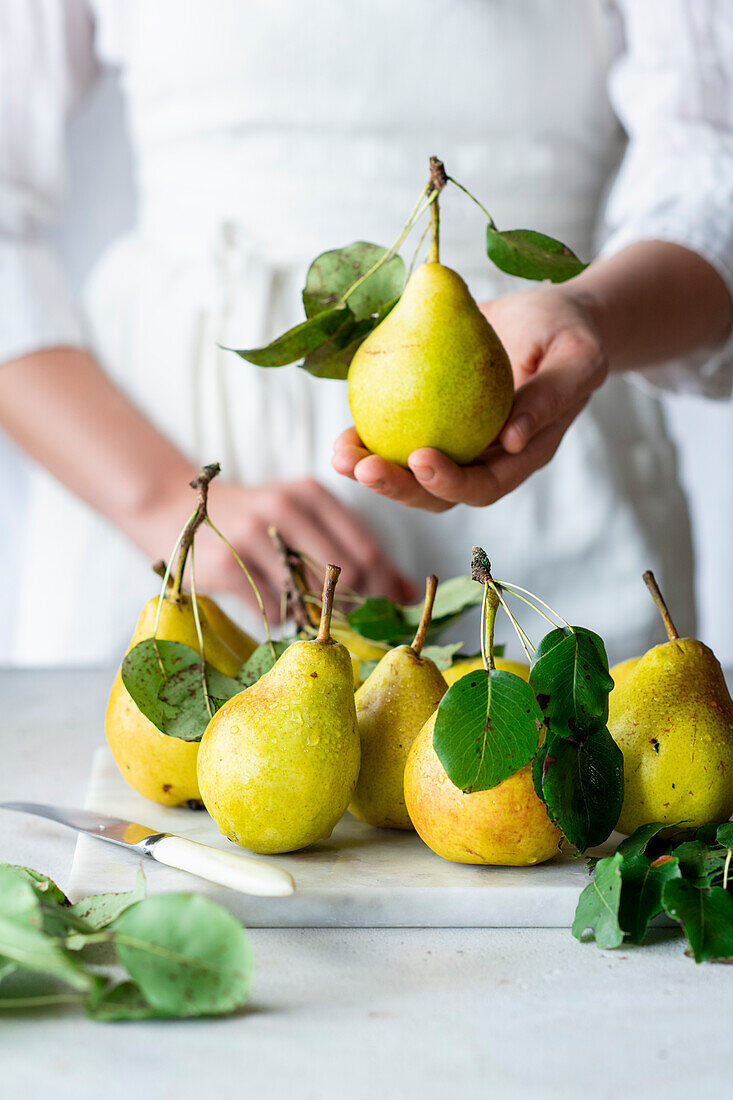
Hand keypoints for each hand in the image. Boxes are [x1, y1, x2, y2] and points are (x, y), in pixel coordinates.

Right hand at [142, 476, 416, 619]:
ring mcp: (251, 537)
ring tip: (323, 624)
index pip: (366, 550)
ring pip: (306, 595)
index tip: (394, 615)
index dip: (386, 589)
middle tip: (363, 631)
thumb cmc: (253, 521)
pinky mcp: (224, 566)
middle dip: (358, 609)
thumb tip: (409, 594)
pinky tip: (284, 619)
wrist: (173, 509)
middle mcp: (282, 510)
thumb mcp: (301, 517)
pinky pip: (271, 609)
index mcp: (309, 494)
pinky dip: (284, 621)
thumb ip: (352, 549)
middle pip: (342, 575)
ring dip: (319, 618)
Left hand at [332, 286, 607, 511]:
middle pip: (438, 494)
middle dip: (398, 487)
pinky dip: (368, 440)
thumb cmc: (568, 332)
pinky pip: (395, 439)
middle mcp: (485, 460)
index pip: (484, 484)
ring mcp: (456, 447)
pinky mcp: (430, 423)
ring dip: (373, 471)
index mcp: (522, 456)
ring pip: (410, 475)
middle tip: (362, 466)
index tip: (420, 458)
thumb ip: (553, 394)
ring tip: (340, 455)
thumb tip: (512, 438)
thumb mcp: (577, 356)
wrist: (547, 317)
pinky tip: (343, 433)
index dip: (450, 483)